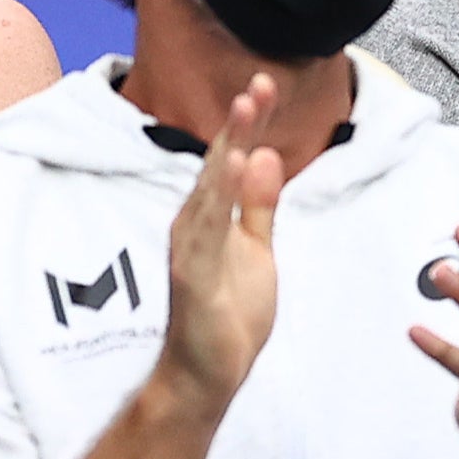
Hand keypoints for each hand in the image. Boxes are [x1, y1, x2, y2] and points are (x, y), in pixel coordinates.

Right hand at [157, 76, 283, 414]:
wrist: (208, 373)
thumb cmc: (228, 313)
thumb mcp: (257, 248)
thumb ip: (259, 204)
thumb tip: (266, 154)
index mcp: (211, 216)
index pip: (232, 160)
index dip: (248, 123)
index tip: (264, 85)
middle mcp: (195, 224)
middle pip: (219, 165)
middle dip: (238, 125)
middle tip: (257, 84)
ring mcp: (191, 248)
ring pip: (210, 190)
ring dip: (227, 150)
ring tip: (245, 112)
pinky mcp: (193, 275)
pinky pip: (207, 232)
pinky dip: (218, 199)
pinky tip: (233, 170)